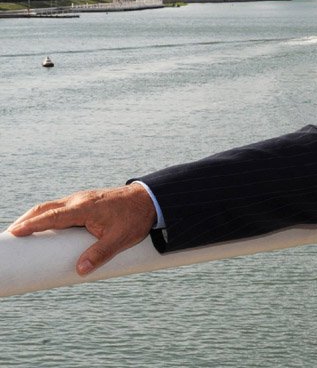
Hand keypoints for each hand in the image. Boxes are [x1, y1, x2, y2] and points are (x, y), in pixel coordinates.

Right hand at [6, 183, 155, 275]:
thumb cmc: (135, 218)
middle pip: (45, 208)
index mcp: (83, 208)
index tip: (14, 232)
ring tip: (24, 231)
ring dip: (36, 217)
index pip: (51, 216)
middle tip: (12, 234)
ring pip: (52, 206)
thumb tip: (79, 271)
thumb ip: (99, 255)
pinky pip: (61, 207)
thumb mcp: (119, 239)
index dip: (31, 224)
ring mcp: (82, 199)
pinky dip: (49, 214)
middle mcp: (79, 201)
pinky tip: (47, 225)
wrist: (150, 199)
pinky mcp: (87, 201)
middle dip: (26, 220)